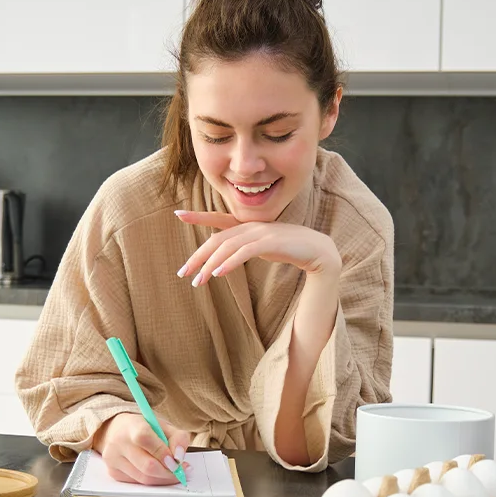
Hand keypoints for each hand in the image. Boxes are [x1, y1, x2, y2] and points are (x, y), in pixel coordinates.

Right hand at [91, 413, 191, 485]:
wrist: (118, 430)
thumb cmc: (144, 428)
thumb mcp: (164, 425)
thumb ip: (178, 438)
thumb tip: (179, 457)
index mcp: (132, 426)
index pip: (145, 438)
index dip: (163, 452)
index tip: (177, 460)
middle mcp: (119, 442)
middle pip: (147, 465)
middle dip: (168, 472)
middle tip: (180, 470)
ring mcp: (114, 459)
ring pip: (144, 478)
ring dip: (163, 479)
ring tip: (173, 472)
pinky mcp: (114, 472)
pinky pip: (138, 483)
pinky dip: (152, 481)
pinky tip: (158, 474)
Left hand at [174, 210, 340, 285]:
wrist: (317, 250)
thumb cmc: (289, 248)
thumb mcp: (262, 246)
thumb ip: (244, 246)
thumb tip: (225, 255)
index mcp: (248, 226)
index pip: (218, 219)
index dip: (198, 216)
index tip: (178, 215)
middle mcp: (251, 226)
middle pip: (217, 240)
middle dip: (197, 256)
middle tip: (182, 273)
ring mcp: (261, 232)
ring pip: (227, 246)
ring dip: (209, 264)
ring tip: (197, 281)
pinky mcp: (270, 242)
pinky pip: (244, 252)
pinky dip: (229, 262)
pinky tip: (217, 273)